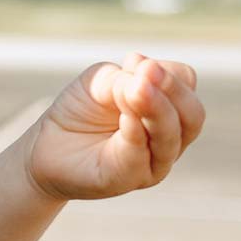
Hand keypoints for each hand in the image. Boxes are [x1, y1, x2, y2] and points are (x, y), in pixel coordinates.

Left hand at [26, 54, 205, 200]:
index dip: (166, 71)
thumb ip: (124, 79)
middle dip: (171, 89)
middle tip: (145, 71)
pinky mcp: (127, 179)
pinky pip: (139, 155)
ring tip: (134, 88)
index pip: (186, 84)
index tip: (131, 61)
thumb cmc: (81, 110)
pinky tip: (125, 117)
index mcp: (168, 108)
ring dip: (155, 107)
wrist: (48, 146)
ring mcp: (152, 163)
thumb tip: (145, 77)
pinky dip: (135, 131)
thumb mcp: (101, 82)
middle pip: (192, 114)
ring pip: (171, 136)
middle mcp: (169, 139)